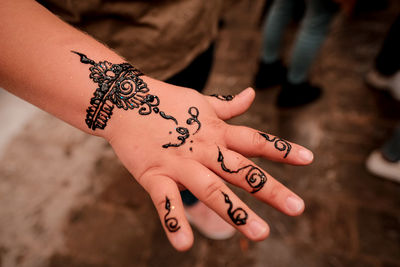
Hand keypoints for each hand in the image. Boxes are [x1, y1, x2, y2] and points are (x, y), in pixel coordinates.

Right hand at [105, 77, 312, 250]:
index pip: (255, 141)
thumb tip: (251, 94)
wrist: (123, 101)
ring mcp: (179, 163)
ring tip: (261, 234)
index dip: (282, 150)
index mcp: (216, 131)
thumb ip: (227, 105)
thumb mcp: (200, 101)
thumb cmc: (165, 103)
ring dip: (236, 212)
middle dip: (270, 189)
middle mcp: (204, 149)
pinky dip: (174, 222)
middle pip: (242, 170)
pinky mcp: (154, 175)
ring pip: (212, 190)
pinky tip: (185, 246)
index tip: (309, 159)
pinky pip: (166, 202)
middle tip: (298, 209)